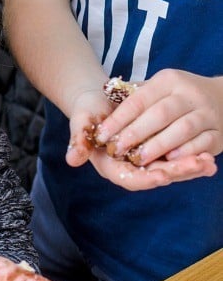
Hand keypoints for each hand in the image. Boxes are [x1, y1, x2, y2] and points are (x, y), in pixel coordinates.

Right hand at [66, 77, 218, 189]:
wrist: (98, 102)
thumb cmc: (87, 112)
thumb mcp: (80, 123)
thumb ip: (78, 141)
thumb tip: (72, 159)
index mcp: (112, 167)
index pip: (132, 178)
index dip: (147, 178)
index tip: (164, 175)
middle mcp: (130, 168)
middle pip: (157, 176)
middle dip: (179, 172)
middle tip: (200, 166)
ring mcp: (146, 162)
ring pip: (170, 170)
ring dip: (190, 168)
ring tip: (210, 164)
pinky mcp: (157, 153)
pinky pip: (176, 159)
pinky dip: (192, 157)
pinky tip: (209, 156)